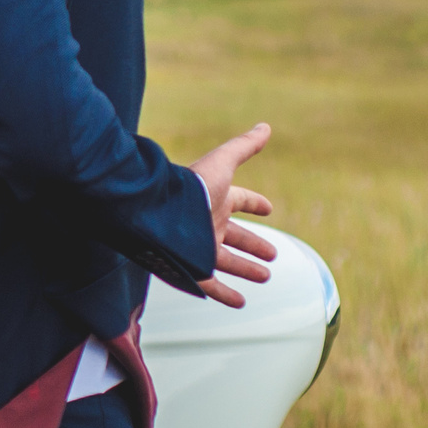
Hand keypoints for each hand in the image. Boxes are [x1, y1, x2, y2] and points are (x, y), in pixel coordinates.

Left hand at [190, 123, 276, 307]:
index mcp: (216, 200)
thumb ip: (243, 146)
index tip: (269, 208)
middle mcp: (208, 224)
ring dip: (246, 269)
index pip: (240, 201)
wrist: (154, 213)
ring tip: (265, 276)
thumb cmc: (190, 188)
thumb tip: (266, 125)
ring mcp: (199, 248)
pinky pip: (211, 285)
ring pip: (227, 262)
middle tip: (273, 254)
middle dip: (254, 244)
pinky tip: (241, 302)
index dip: (254, 203)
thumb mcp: (222, 164)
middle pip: (236, 236)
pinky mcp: (191, 268)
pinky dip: (226, 294)